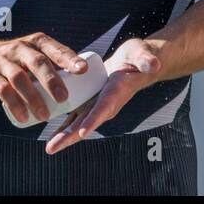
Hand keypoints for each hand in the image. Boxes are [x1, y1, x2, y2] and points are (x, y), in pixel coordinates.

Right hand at [0, 32, 88, 127]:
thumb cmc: (14, 60)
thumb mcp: (31, 54)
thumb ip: (51, 64)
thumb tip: (82, 82)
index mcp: (35, 43)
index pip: (54, 49)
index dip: (69, 58)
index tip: (83, 70)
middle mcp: (20, 48)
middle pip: (38, 62)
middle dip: (52, 80)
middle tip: (64, 98)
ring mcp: (3, 61)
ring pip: (20, 78)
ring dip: (33, 98)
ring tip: (45, 116)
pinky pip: (3, 90)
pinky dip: (14, 105)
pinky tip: (23, 117)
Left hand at [44, 38, 160, 154]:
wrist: (135, 64)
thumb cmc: (139, 58)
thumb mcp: (142, 55)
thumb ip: (146, 60)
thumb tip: (154, 64)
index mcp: (116, 92)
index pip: (104, 108)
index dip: (93, 120)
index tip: (82, 133)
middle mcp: (106, 103)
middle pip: (87, 122)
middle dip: (71, 136)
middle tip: (52, 148)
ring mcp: (97, 105)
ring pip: (79, 123)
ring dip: (64, 135)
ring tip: (49, 148)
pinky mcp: (90, 102)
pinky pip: (76, 116)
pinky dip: (64, 125)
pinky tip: (52, 135)